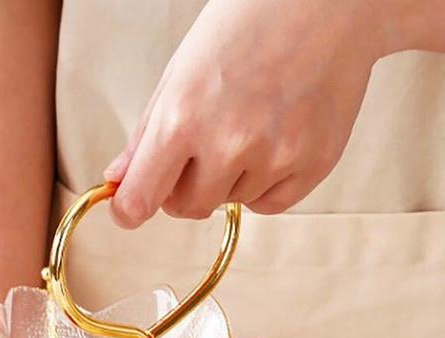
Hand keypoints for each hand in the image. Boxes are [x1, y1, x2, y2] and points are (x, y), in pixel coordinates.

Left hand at [104, 0, 384, 226]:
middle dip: (185, 188)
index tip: (129, 209)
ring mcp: (273, 158)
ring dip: (231, 178)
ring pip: (231, 202)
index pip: (140, 200)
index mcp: (183, 118)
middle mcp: (227, 145)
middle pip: (187, 208)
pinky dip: (265, 183)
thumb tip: (119, 179)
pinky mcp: (311, 166)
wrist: (325, 1)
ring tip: (250, 122)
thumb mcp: (181, 70)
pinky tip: (274, 138)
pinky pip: (270, 204)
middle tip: (202, 147)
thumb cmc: (249, 23)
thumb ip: (147, 134)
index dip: (129, 209)